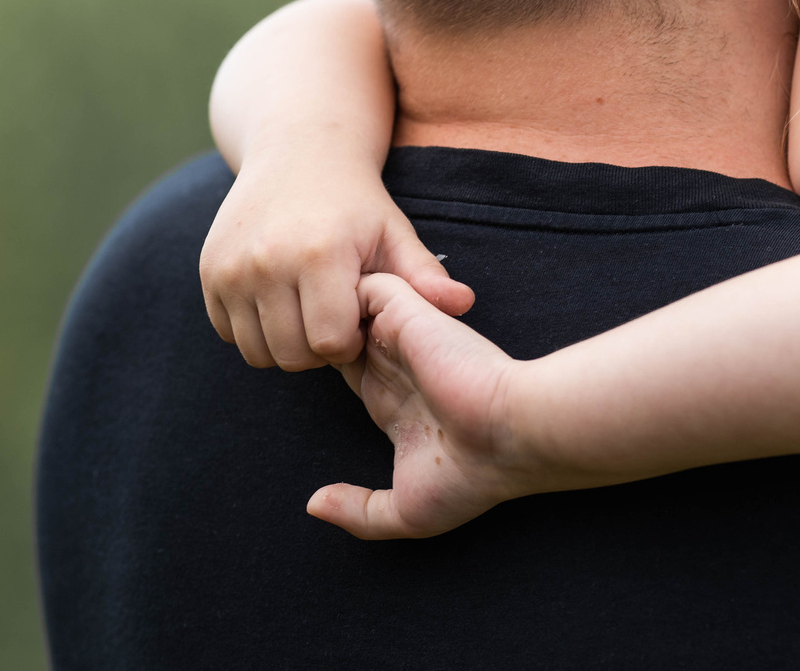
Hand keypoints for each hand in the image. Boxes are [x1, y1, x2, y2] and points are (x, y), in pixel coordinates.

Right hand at [200, 156, 473, 370]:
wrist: (297, 149)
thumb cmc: (355, 200)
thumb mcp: (394, 231)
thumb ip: (424, 275)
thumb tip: (465, 304)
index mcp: (318, 254)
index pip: (330, 344)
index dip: (350, 340)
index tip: (358, 314)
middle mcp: (265, 262)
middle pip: (292, 355)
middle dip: (319, 347)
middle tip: (334, 313)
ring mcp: (230, 268)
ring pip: (257, 352)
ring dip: (285, 342)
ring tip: (308, 307)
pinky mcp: (208, 271)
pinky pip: (229, 333)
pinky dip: (254, 327)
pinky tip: (279, 298)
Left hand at [308, 274, 543, 538]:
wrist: (508, 436)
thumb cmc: (471, 476)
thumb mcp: (407, 512)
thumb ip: (358, 513)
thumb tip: (315, 504)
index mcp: (395, 404)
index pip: (345, 371)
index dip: (319, 368)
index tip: (300, 374)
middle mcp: (396, 367)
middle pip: (339, 332)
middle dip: (312, 335)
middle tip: (291, 344)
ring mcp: (401, 338)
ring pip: (347, 303)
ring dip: (322, 312)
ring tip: (303, 331)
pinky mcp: (407, 313)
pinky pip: (364, 285)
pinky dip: (341, 295)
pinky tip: (326, 323)